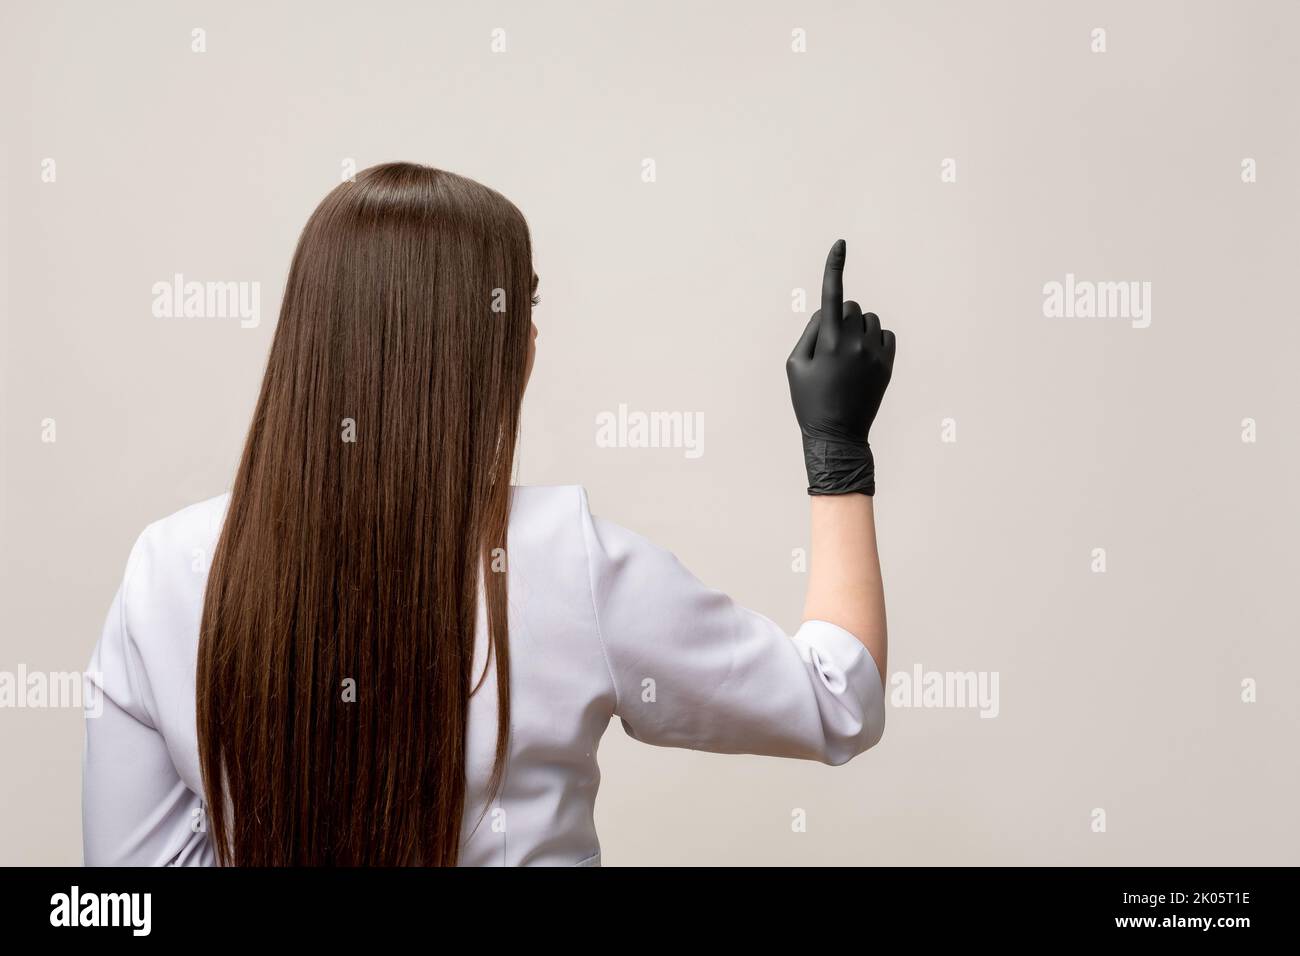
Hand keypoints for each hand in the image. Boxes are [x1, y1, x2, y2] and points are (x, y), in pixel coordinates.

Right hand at [786, 239, 894, 494]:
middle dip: (841, 316)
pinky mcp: (888, 363)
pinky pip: (884, 334)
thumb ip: (809, 332)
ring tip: (846, 357)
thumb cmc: (809, 400)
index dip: (834, 266)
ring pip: (869, 319)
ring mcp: (874, 353)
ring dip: (858, 328)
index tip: (840, 243)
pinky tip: (862, 361)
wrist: (838, 435)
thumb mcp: (795, 366)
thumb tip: (828, 311)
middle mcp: (854, 342)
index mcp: (828, 341)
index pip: (831, 294)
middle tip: (830, 346)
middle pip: (852, 305)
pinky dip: (874, 340)